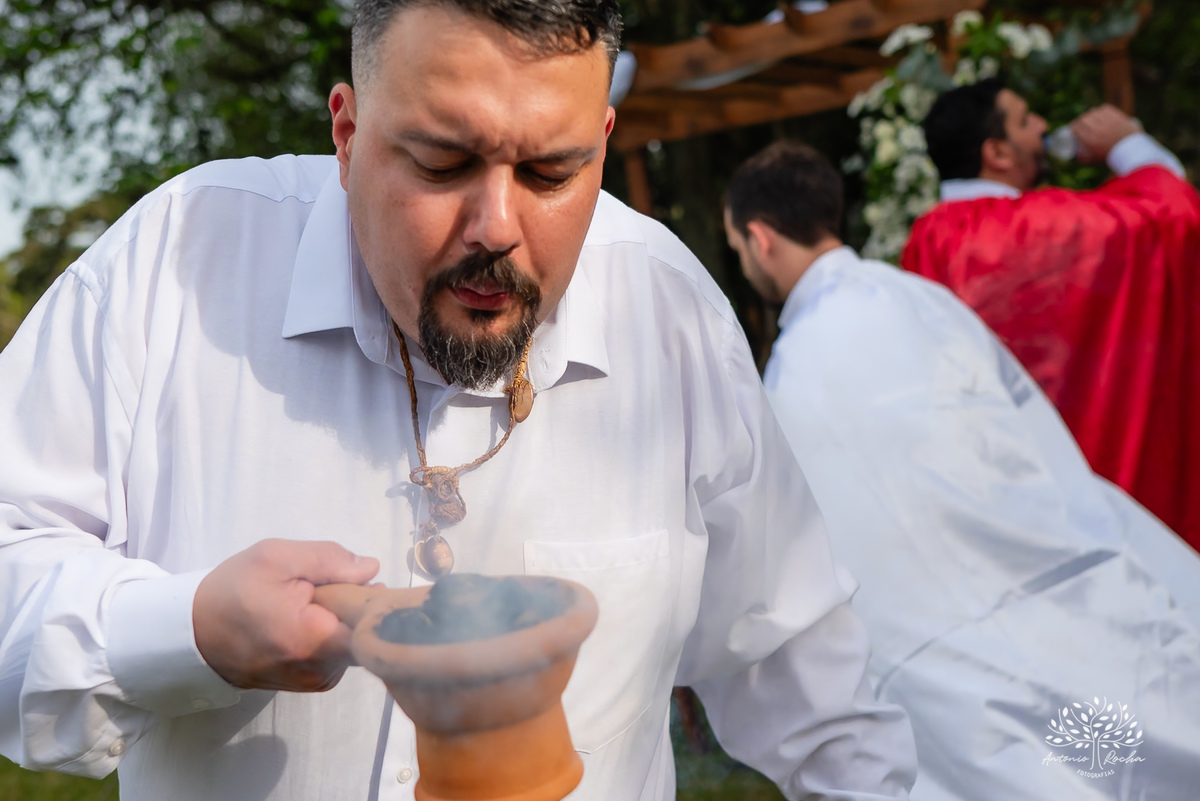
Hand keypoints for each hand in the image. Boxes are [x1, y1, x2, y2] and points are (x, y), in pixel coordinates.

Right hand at [193, 539, 380, 691]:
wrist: (192, 633)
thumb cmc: (233, 591)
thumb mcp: (276, 558)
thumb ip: (329, 560)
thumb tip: (372, 569)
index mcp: (313, 640)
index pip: (371, 620)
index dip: (370, 593)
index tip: (351, 579)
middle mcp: (320, 671)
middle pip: (365, 633)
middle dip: (356, 606)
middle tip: (326, 586)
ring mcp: (315, 683)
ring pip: (353, 643)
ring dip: (343, 620)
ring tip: (311, 603)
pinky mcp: (309, 686)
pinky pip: (338, 655)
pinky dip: (331, 636)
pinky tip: (308, 621)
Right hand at [1070, 104, 1141, 162]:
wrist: (1131, 151)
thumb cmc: (1111, 157)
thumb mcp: (1094, 160)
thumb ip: (1082, 159)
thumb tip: (1074, 156)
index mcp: (1090, 139)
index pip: (1076, 127)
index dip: (1072, 126)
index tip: (1072, 128)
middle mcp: (1097, 128)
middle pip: (1083, 118)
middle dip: (1080, 120)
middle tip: (1081, 123)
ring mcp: (1107, 121)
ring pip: (1093, 112)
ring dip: (1090, 115)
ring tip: (1091, 119)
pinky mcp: (1116, 116)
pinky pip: (1104, 109)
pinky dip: (1101, 111)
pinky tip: (1101, 114)